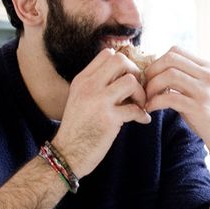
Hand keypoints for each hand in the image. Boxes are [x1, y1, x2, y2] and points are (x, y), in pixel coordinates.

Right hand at [51, 48, 150, 176]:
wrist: (66, 154)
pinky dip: (143, 115)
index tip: (128, 79)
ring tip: (139, 105)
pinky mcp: (109, 119)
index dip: (124, 64)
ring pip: (130, 81)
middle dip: (135, 73)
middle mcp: (89, 86)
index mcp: (82, 79)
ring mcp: (98, 102)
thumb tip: (125, 75)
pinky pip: (135, 109)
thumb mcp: (80, 99)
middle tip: (136, 90)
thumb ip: (97, 85)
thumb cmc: (78, 128)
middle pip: (120, 60)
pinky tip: (142, 120)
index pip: (107, 54)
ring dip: (141, 94)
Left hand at [141, 46, 209, 159]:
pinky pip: (170, 98)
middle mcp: (208, 75)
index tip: (150, 76)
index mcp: (208, 67)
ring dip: (151, 87)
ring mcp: (205, 91)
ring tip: (146, 99)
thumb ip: (187, 78)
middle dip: (151, 71)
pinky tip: (150, 109)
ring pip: (169, 75)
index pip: (176, 51)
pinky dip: (155, 102)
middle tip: (144, 86)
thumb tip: (157, 72)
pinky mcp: (200, 108)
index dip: (157, 62)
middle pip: (170, 59)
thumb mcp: (204, 89)